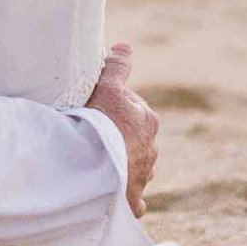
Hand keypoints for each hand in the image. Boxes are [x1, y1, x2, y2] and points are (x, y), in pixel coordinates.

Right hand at [84, 42, 157, 216]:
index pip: (134, 110)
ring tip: (100, 165)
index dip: (115, 108)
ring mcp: (143, 176)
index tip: (98, 110)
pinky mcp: (133, 200)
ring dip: (124, 165)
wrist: (97, 169)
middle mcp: (151, 150)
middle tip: (95, 136)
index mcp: (147, 122)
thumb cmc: (101, 127)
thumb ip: (117, 67)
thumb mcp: (107, 89)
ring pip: (137, 168)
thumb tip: (126, 46)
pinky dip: (127, 198)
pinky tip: (116, 197)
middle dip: (122, 138)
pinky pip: (133, 199)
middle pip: (136, 139)